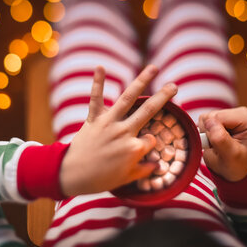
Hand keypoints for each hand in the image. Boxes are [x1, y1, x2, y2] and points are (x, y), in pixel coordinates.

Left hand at [60, 65, 177, 195]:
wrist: (71, 175)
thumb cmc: (100, 180)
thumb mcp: (126, 179)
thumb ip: (143, 170)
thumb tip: (157, 165)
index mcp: (134, 148)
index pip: (150, 140)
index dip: (148, 145)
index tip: (140, 150)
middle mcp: (124, 132)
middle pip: (149, 110)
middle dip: (163, 97)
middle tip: (175, 86)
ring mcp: (108, 123)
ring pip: (128, 98)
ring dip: (141, 81)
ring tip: (153, 67)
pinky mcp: (93, 119)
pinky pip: (96, 99)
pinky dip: (97, 83)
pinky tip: (100, 66)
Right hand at [198, 107, 246, 181]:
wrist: (235, 170)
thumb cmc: (236, 165)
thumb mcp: (230, 156)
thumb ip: (221, 139)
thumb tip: (210, 122)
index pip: (217, 117)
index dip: (212, 133)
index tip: (221, 146)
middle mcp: (240, 113)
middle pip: (211, 116)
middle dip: (209, 133)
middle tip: (219, 147)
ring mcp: (230, 113)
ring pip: (205, 118)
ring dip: (207, 134)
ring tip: (218, 145)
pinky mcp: (222, 116)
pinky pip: (204, 121)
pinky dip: (205, 133)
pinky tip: (215, 140)